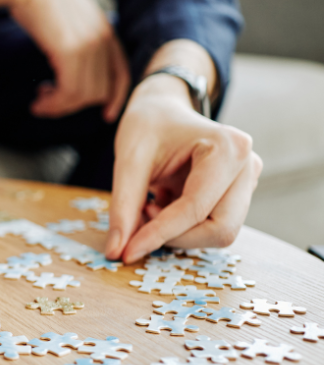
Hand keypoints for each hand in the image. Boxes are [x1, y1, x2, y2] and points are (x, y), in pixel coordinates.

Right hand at [0, 0, 129, 120]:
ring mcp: (89, 45)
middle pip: (100, 91)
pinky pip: (69, 92)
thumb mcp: (66, 20)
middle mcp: (102, 38)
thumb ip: (75, 39)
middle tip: (49, 103)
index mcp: (104, 30)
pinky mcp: (71, 51)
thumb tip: (67, 61)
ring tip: (40, 103)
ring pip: (84, 96)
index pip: (121, 72)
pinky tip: (38, 101)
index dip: (116, 97)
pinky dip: (54, 104)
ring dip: (59, 107)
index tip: (106, 114)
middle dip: (74, 105)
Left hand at [105, 74, 261, 262]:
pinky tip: (161, 205)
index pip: (196, 209)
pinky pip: (211, 228)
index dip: (159, 235)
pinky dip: (181, 228)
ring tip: (150, 206)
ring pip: (218, 233)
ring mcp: (247, 182)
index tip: (127, 253)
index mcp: (228, 148)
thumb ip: (122, 208)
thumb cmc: (147, 127)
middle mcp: (247, 166)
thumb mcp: (127, 161)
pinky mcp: (237, 195)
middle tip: (140, 220)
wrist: (162, 110)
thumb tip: (116, 253)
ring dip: (178, 232)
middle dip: (176, 236)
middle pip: (220, 229)